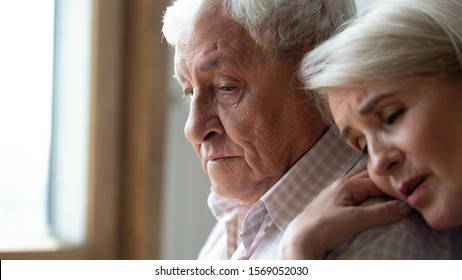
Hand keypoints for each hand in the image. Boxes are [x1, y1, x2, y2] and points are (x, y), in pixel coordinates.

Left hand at [278, 167, 411, 258]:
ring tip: (392, 187)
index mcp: (347, 184)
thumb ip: (381, 212)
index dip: (394, 185)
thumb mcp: (355, 220)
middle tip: (406, 184)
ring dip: (376, 184)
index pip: (378, 180)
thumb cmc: (324, 227)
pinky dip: (367, 191)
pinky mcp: (334, 203)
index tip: (410, 190)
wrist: (301, 238)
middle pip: (369, 176)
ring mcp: (337, 193)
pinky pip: (355, 191)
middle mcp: (341, 184)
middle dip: (386, 179)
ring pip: (361, 182)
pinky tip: (371, 196)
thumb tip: (404, 206)